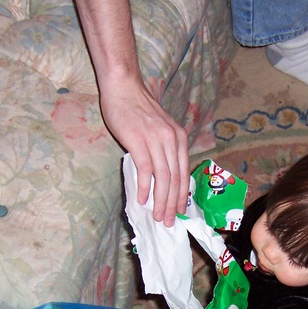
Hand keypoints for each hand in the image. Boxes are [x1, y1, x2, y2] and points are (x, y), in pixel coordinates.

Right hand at [99, 74, 188, 226]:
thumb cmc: (138, 108)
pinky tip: (142, 199)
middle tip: (169, 221)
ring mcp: (156, 140)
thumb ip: (163, 148)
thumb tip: (160, 176)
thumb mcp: (159, 128)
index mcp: (179, 137)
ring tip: (158, 216)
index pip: (184, 173)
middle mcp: (172, 139)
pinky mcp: (139, 140)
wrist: (123, 87)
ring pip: (163, 178)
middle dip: (173, 203)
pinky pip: (145, 169)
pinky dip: (145, 187)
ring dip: (161, 200)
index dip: (182, 195)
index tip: (180, 212)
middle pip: (176, 179)